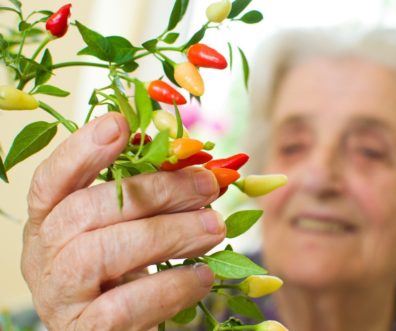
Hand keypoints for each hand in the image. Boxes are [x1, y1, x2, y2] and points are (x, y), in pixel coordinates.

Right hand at [21, 113, 224, 329]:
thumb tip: (197, 168)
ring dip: (168, 234)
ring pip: (102, 254)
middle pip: (85, 211)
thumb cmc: (123, 269)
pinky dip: (171, 286)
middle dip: (155, 191)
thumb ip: (146, 199)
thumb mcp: (126, 228)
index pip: (52, 181)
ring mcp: (60, 297)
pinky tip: (203, 275)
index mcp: (50, 222)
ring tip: (214, 227)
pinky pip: (124, 306)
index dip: (82, 150)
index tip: (120, 124)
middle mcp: (43, 256)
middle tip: (207, 186)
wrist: (113, 329)